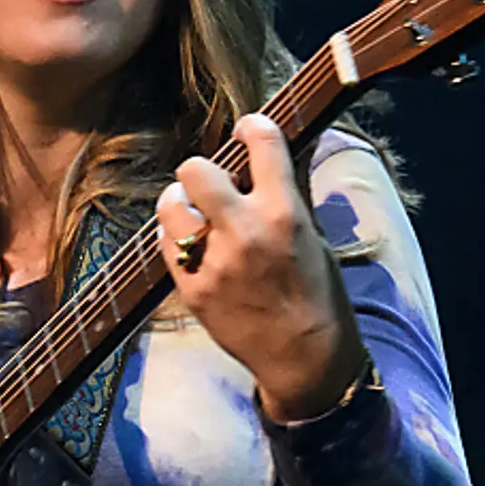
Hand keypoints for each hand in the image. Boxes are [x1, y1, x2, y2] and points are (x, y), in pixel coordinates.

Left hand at [156, 113, 365, 422]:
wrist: (302, 357)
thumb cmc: (318, 296)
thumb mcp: (315, 238)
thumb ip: (289, 197)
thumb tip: (277, 157)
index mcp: (285, 214)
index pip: (262, 144)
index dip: (252, 127)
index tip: (248, 129)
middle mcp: (245, 231)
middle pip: (196, 169)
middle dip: (203, 171)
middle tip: (213, 185)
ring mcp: (212, 261)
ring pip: (170, 205)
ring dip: (181, 203)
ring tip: (195, 214)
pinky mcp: (191, 287)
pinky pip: (166, 244)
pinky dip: (177, 238)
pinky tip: (193, 245)